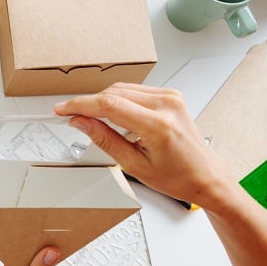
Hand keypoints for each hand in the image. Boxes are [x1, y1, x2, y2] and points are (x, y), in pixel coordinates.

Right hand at [54, 83, 233, 210]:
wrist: (204, 175)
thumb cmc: (176, 176)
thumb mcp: (133, 164)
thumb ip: (103, 139)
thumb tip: (81, 122)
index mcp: (157, 125)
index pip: (108, 105)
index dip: (80, 105)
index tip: (63, 109)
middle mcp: (166, 105)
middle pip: (113, 93)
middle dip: (89, 104)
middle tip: (73, 117)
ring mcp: (170, 97)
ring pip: (122, 89)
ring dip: (102, 102)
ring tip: (92, 119)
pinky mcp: (170, 95)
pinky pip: (134, 91)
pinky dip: (118, 100)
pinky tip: (113, 115)